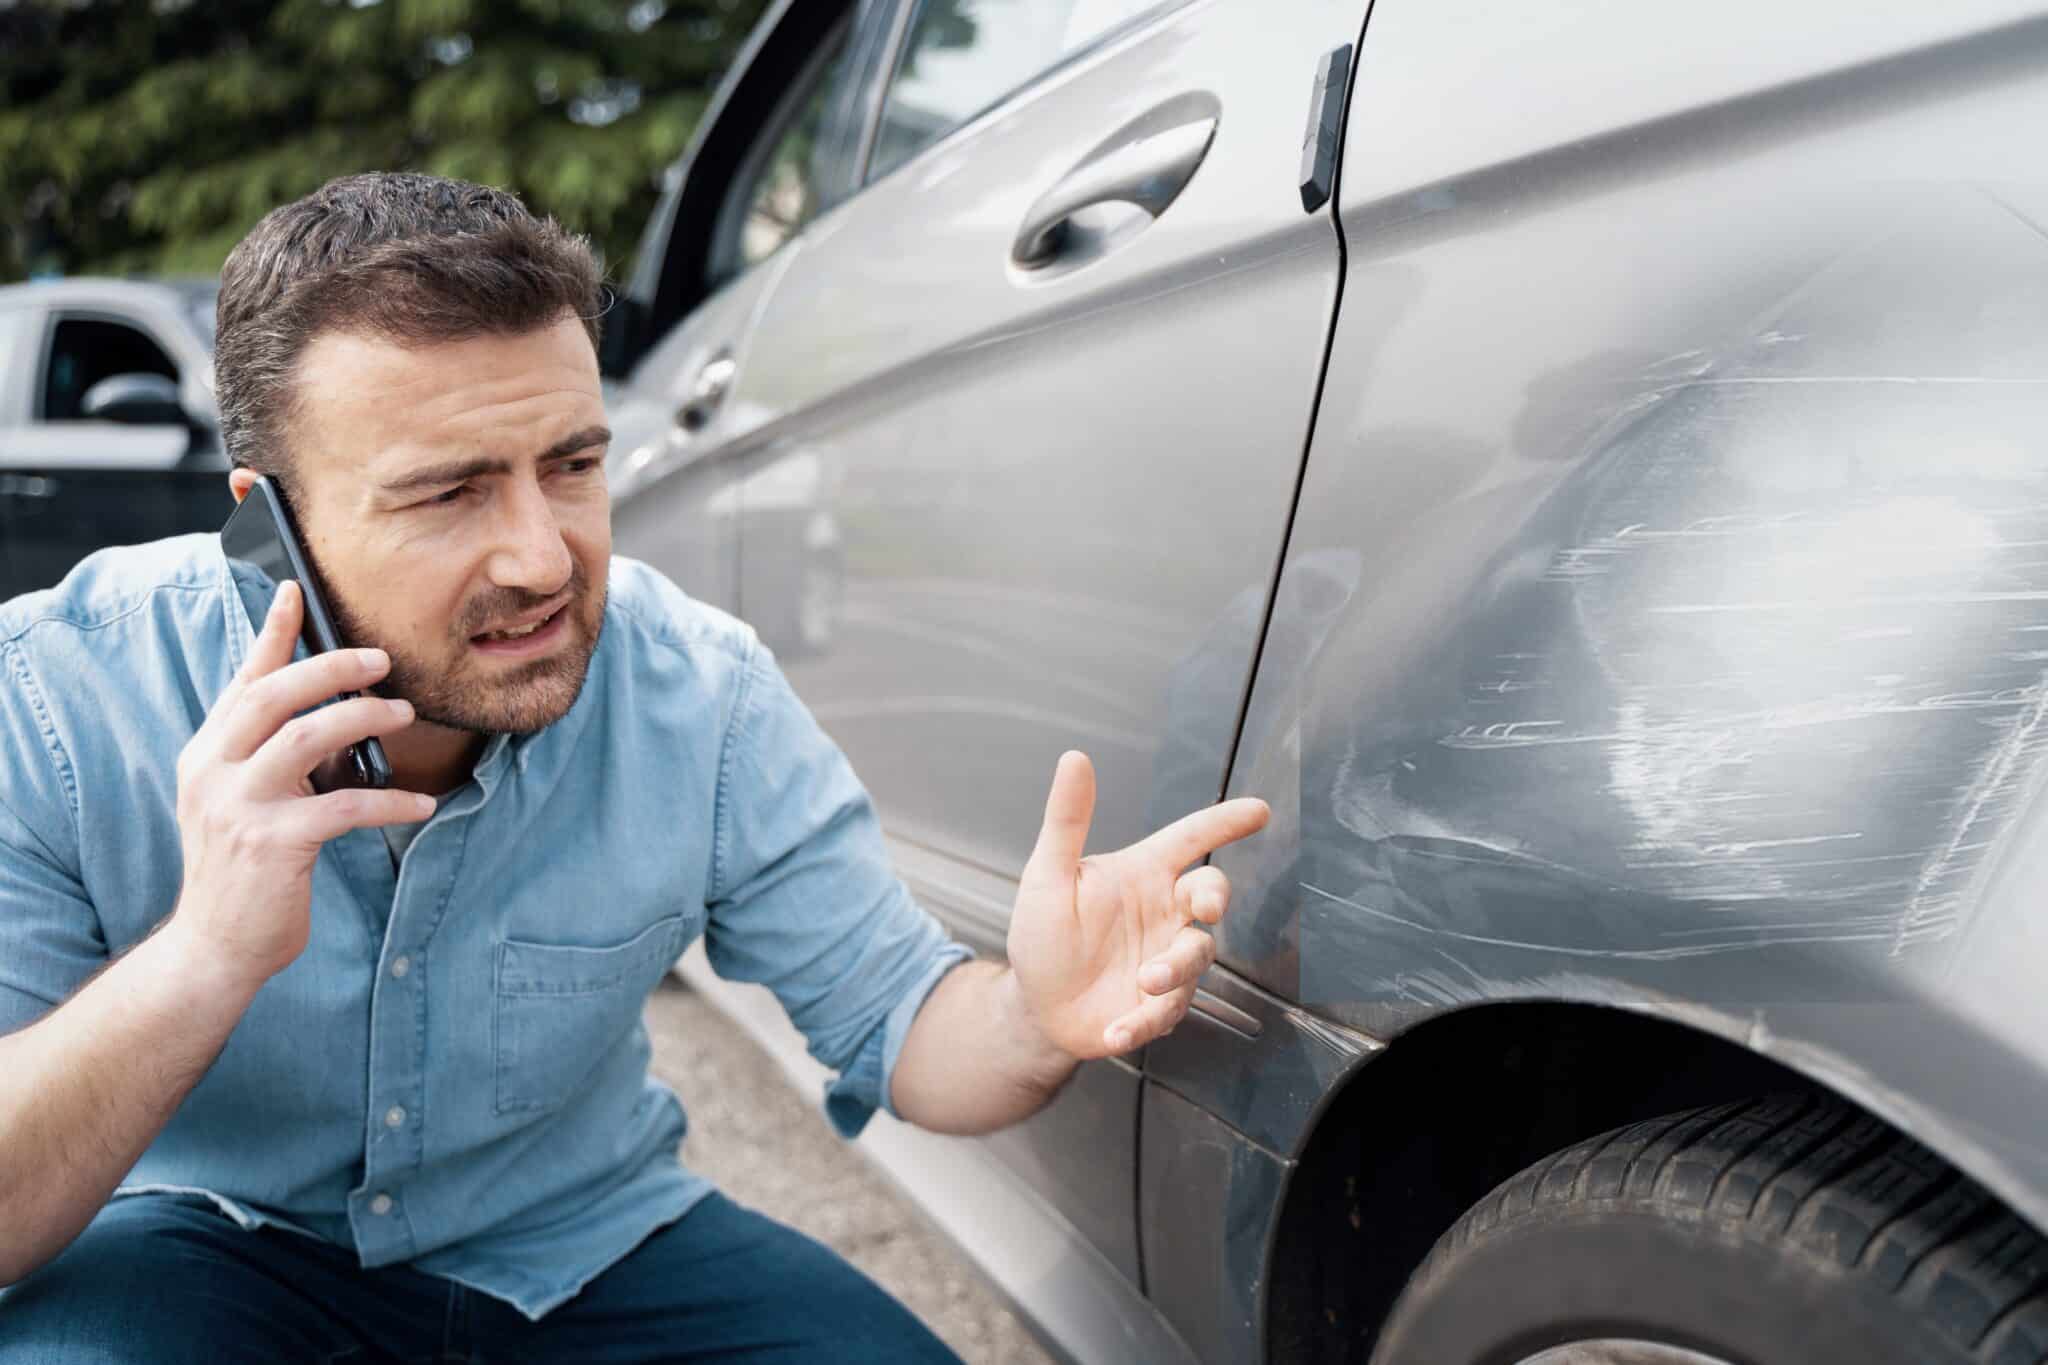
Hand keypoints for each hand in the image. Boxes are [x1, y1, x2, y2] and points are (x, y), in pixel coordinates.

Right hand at [168, 581, 433, 989]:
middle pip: (274, 694)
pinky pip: (344, 806)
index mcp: (207, 753)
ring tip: (405, 715)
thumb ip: (269, 756)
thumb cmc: (242, 871)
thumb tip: (331, 712)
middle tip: (382, 660)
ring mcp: (238, 806)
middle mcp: (213, 771)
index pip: (242, 680)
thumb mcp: (242, 801)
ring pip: (307, 737)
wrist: (214, 946)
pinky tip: (422, 804)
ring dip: (363, 718)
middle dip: (332, 667)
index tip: (295, 589)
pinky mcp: (272, 844)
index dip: (271, 633)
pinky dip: (391, 802)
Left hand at [1007, 751, 1269, 1059]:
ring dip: (1174, 969)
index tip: (1258, 810)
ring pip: (1196, 955)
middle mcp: (1162, 913)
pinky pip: (1167, 1012)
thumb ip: (1067, 820)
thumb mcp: (1047, 876)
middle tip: (1204, 908)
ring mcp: (1166, 959)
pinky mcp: (1159, 1005)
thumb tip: (1074, 759)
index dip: (1225, 823)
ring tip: (1143, 981)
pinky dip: (1142, 1022)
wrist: (1034, 1007)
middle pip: (1210, 892)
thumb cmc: (1042, 936)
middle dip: (1215, 896)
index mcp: (1141, 874)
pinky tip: (1114, 1030)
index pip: (1191, 838)